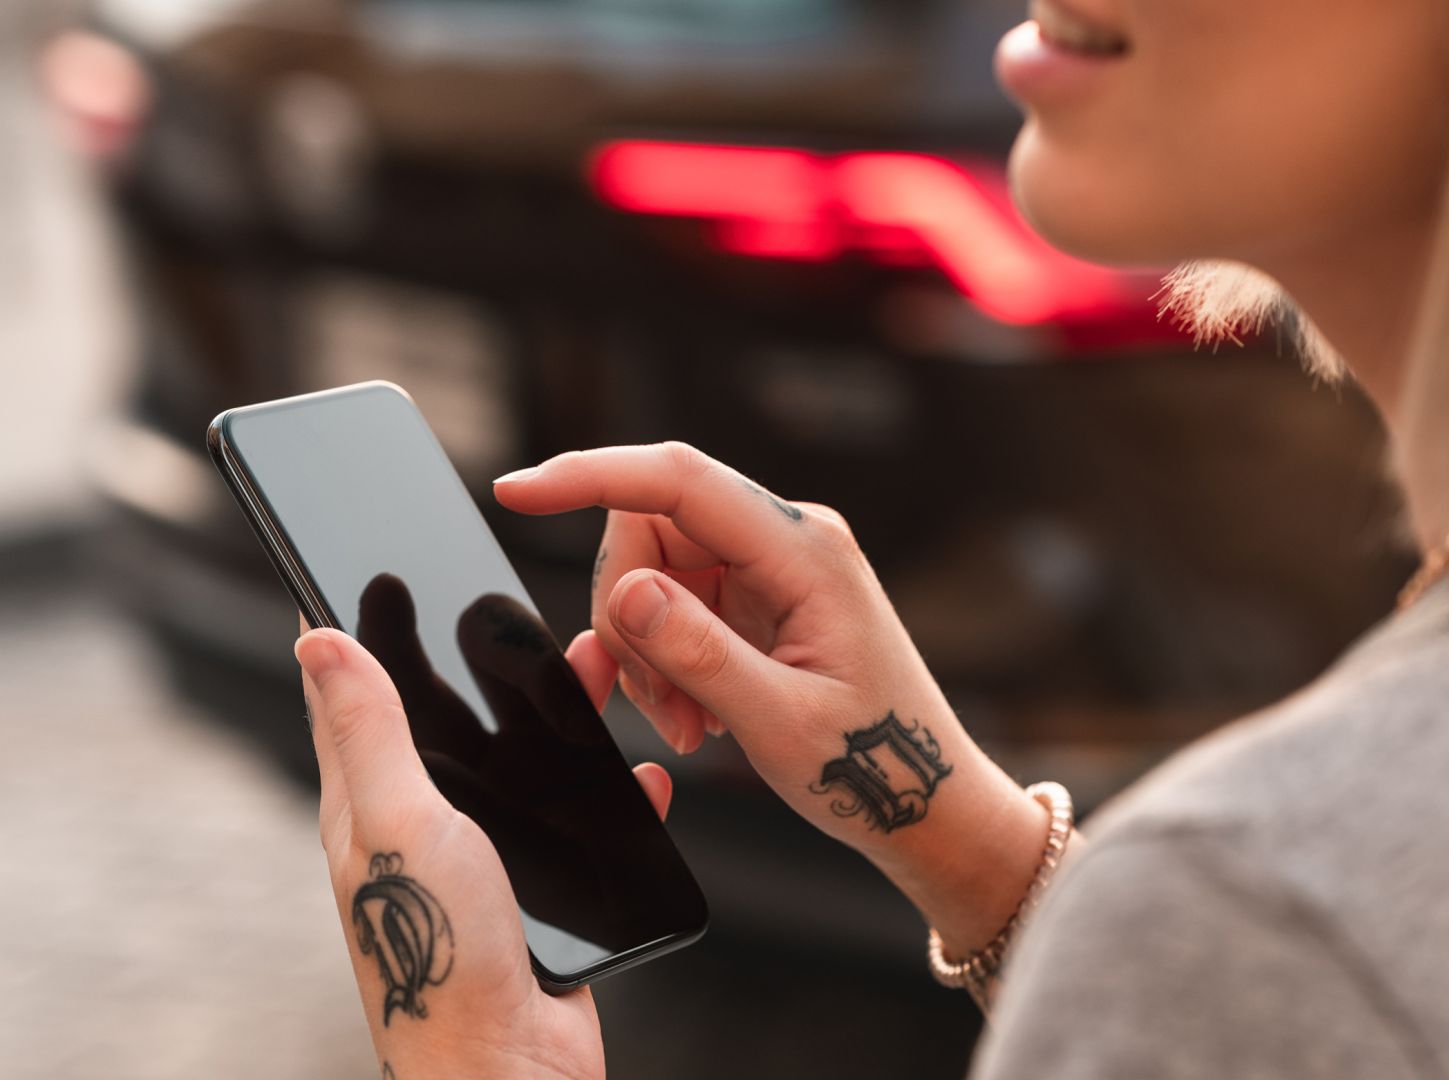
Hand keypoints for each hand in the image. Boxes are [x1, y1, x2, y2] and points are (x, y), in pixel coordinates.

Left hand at [295, 622, 671, 1078]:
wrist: (510, 1066)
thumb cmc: (442, 954)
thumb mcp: (401, 822)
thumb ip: (370, 731)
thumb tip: (318, 638)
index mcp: (372, 803)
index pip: (356, 698)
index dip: (367, 630)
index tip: (385, 567)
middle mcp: (426, 824)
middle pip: (454, 719)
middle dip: (485, 659)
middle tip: (515, 605)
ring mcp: (486, 858)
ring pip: (525, 762)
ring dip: (561, 713)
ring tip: (598, 664)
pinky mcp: (543, 890)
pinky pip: (582, 822)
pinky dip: (612, 792)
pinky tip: (638, 774)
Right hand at [494, 443, 1052, 954]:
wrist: (925, 801)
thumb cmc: (876, 764)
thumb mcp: (781, 723)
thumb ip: (700, 655)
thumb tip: (627, 591)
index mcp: (806, 552)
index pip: (680, 480)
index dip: (590, 475)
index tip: (516, 490)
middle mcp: (791, 542)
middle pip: (651, 529)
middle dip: (626, 614)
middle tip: (655, 706)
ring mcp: (774, 569)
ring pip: (653, 571)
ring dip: (646, 651)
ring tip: (687, 723)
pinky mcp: (760, 599)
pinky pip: (675, 604)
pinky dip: (665, 661)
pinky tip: (698, 714)